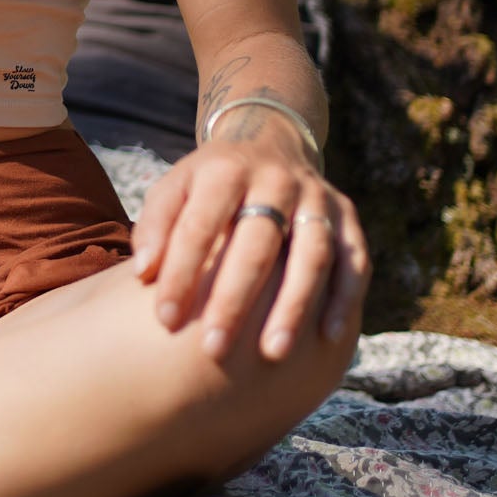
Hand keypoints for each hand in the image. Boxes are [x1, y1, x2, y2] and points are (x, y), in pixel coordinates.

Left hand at [131, 142, 369, 364]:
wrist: (269, 143)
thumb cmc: (210, 185)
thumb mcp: (176, 188)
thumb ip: (156, 226)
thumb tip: (143, 273)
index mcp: (225, 169)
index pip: (200, 225)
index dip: (181, 273)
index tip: (165, 320)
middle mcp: (275, 179)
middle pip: (257, 243)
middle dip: (234, 299)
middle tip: (214, 349)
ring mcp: (316, 196)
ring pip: (311, 254)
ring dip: (293, 306)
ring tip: (272, 353)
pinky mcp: (347, 216)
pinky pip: (353, 260)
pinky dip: (343, 298)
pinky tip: (327, 337)